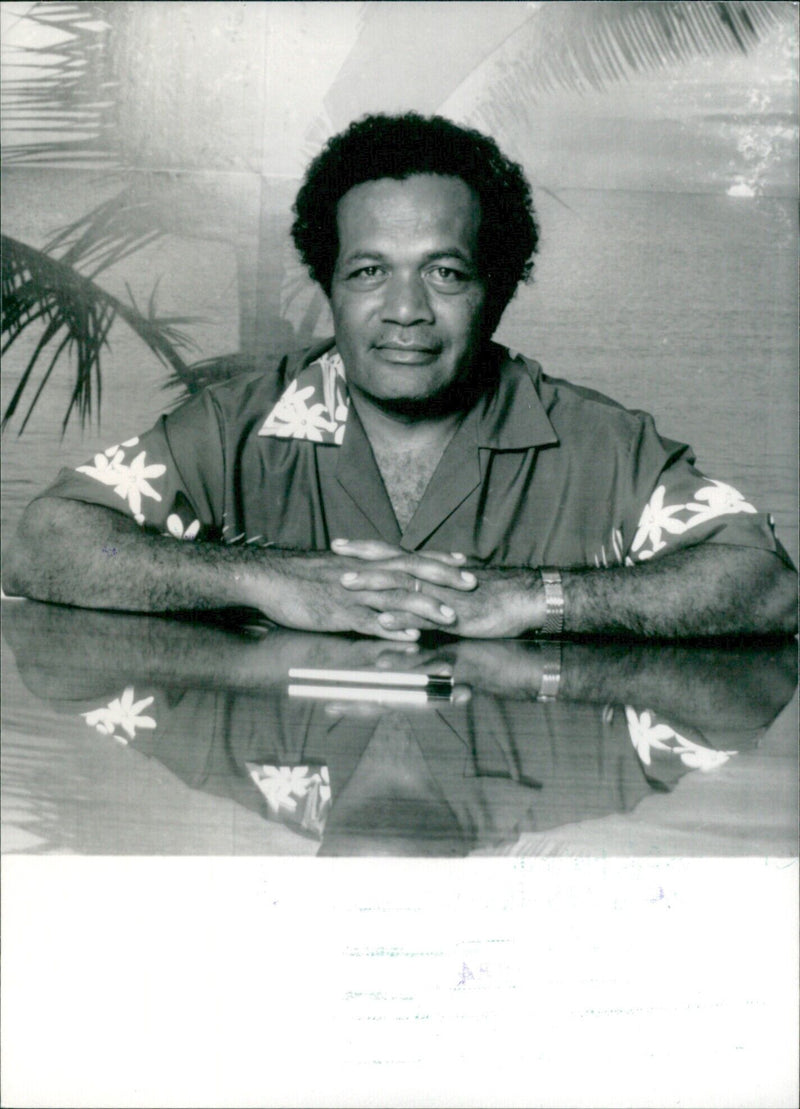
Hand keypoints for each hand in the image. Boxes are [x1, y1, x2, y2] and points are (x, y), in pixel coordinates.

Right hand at [246, 541, 478, 640]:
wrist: (268, 576)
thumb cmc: (299, 576)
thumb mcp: (335, 570)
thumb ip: (360, 576)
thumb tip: (378, 581)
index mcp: (366, 564)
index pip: (408, 557)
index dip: (436, 559)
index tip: (463, 560)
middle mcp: (365, 575)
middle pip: (410, 573)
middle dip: (442, 578)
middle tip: (471, 583)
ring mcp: (353, 594)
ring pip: (395, 598)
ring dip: (424, 607)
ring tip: (450, 617)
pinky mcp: (338, 613)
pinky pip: (370, 622)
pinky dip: (392, 629)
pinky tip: (412, 637)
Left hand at [335, 542, 543, 637]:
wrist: (524, 598)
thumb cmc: (492, 593)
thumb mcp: (455, 586)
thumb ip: (431, 585)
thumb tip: (412, 584)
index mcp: (431, 569)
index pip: (392, 553)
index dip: (366, 548)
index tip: (340, 543)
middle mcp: (432, 577)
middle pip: (391, 563)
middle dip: (360, 560)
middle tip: (333, 556)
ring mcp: (439, 595)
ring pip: (401, 586)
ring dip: (373, 584)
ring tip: (348, 585)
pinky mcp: (451, 617)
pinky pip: (423, 617)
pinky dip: (401, 618)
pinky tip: (382, 621)